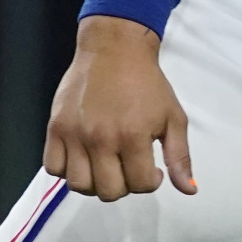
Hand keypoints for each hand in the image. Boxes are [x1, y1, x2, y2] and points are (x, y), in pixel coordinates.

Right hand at [44, 16, 195, 200]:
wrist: (114, 50)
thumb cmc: (147, 83)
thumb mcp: (173, 117)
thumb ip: (180, 156)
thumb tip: (189, 190)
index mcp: (133, 136)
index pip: (140, 185)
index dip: (150, 182)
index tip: (151, 168)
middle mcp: (101, 139)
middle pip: (108, 191)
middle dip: (123, 185)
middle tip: (127, 166)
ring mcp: (75, 134)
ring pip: (78, 185)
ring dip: (94, 182)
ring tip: (104, 165)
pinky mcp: (55, 127)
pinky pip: (53, 168)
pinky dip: (66, 170)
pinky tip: (82, 157)